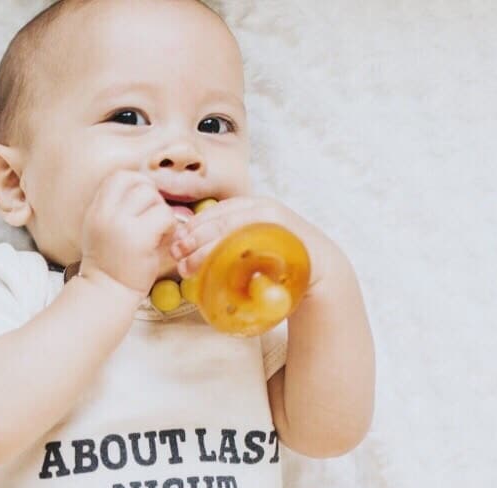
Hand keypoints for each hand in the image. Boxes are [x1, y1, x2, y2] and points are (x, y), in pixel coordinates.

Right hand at [79, 171, 182, 295]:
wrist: (105, 293)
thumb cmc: (110, 263)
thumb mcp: (101, 229)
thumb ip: (115, 208)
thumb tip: (146, 187)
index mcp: (96, 209)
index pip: (119, 176)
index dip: (137, 183)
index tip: (143, 203)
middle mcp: (105, 213)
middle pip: (139, 183)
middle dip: (152, 197)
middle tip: (153, 219)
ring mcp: (121, 225)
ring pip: (153, 197)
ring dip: (162, 211)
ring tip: (158, 231)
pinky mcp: (139, 238)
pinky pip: (164, 215)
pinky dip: (169, 226)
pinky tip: (163, 239)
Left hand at [169, 196, 341, 283]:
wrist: (320, 270)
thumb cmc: (278, 261)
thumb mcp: (250, 243)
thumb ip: (227, 240)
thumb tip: (187, 249)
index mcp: (253, 206)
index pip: (217, 211)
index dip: (193, 226)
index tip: (176, 241)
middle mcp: (263, 210)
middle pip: (220, 221)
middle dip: (194, 239)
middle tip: (176, 255)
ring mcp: (275, 224)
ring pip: (232, 234)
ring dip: (205, 252)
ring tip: (187, 267)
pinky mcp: (285, 242)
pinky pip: (252, 250)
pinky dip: (230, 261)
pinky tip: (215, 272)